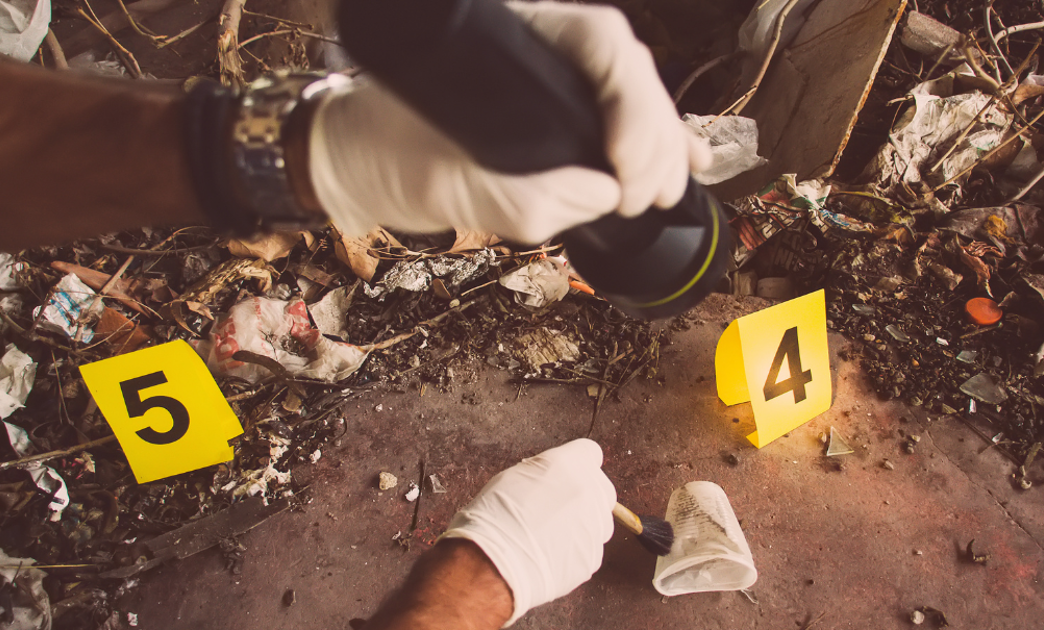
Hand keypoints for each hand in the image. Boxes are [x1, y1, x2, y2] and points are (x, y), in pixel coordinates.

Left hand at [307, 1, 710, 243]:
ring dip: (661, 147)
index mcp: (510, 39)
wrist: (356, 160)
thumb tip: (602, 194)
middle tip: (641, 197)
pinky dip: (655, 144)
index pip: (599, 41)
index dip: (632, 101)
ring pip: (633, 96)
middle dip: (653, 136)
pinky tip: (688, 164)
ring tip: (661, 193)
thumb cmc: (384, 153)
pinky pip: (620, 120)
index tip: (622, 165)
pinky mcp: (556, 115)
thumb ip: (524, 197)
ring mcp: (551, 80)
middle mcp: (538, 49)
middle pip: (628, 70)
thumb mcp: (445, 184)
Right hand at [439, 439, 615, 625]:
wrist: (493, 563)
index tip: (564, 475)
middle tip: (555, 507)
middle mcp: (591, 492)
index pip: (590, 453)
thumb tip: (552, 478)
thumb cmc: (495, 517)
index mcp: (572, 464)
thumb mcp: (514, 476)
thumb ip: (546, 473)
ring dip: (580, 524)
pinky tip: (549, 555)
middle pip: (600, 488)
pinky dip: (574, 551)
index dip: (575, 465)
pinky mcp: (593, 557)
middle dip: (583, 495)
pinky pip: (588, 549)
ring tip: (548, 536)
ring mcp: (596, 527)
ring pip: (597, 521)